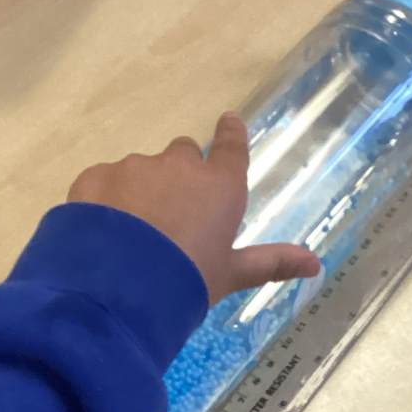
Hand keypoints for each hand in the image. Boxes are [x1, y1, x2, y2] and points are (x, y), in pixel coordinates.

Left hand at [67, 112, 320, 304]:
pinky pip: (104, 182)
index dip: (230, 135)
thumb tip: (316, 264)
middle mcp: (179, 166)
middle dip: (179, 176)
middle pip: (183, 155)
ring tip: (130, 235)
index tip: (229, 121)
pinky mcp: (95, 176)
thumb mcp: (229, 275)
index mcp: (219, 187)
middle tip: (171, 216)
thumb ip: (269, 263)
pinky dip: (105, 201)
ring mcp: (134, 167)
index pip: (231, 147)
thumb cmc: (185, 282)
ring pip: (141, 169)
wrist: (117, 290)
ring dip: (139, 191)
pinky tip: (100, 233)